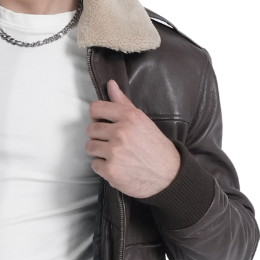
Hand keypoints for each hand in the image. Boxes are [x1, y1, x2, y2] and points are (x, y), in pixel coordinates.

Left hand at [86, 80, 180, 197]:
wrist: (169, 175)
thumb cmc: (156, 147)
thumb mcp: (143, 121)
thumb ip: (123, 103)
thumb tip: (110, 84)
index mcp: (129, 117)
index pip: (95, 108)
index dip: (96, 116)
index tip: (102, 122)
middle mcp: (121, 132)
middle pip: (91, 129)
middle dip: (99, 136)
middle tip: (113, 142)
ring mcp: (115, 152)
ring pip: (90, 147)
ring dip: (99, 152)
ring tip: (116, 154)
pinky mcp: (111, 170)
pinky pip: (94, 164)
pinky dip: (103, 167)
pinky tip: (117, 166)